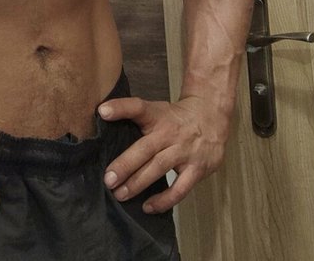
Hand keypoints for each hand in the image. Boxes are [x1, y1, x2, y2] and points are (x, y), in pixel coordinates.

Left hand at [98, 95, 228, 213]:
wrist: (211, 116)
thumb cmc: (175, 117)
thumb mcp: (155, 110)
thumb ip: (132, 117)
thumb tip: (101, 120)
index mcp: (157, 115)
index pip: (138, 107)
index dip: (120, 108)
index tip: (103, 111)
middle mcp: (170, 133)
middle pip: (145, 148)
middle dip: (125, 164)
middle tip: (108, 180)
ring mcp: (184, 151)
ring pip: (159, 168)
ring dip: (138, 183)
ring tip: (120, 195)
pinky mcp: (197, 169)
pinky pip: (180, 189)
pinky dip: (164, 201)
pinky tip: (147, 207)